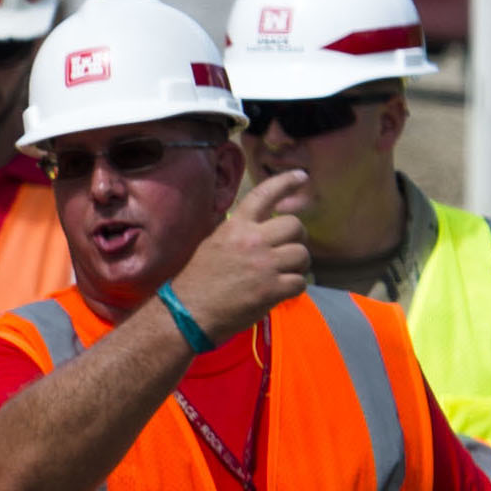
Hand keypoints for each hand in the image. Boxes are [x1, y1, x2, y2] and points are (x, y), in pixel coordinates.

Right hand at [174, 165, 314, 333]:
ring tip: (285, 273)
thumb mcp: (213, 245)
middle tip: (289, 249)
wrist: (188, 314)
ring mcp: (264, 265)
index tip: (301, 176)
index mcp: (236, 227)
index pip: (264, 195)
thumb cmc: (197, 281)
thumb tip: (263, 228)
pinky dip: (294, 287)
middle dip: (298, 237)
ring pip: (302, 254)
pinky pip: (300, 282)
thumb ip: (239, 233)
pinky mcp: (272, 289)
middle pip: (295, 225)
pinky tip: (281, 291)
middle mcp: (253, 241)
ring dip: (298, 265)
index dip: (286, 182)